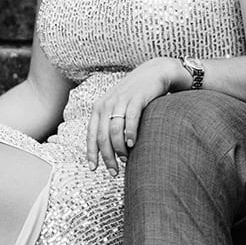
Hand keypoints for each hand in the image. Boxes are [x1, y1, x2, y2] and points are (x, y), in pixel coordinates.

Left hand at [87, 58, 187, 172]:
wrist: (154, 73)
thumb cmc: (136, 95)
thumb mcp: (117, 106)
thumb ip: (110, 123)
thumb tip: (109, 150)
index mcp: (99, 108)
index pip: (91, 134)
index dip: (91, 153)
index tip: (94, 168)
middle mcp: (107, 104)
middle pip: (102, 136)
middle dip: (107, 157)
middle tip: (114, 171)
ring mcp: (121, 100)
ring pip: (115, 130)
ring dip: (119, 148)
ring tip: (126, 159)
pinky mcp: (137, 98)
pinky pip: (131, 119)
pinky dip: (130, 133)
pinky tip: (132, 144)